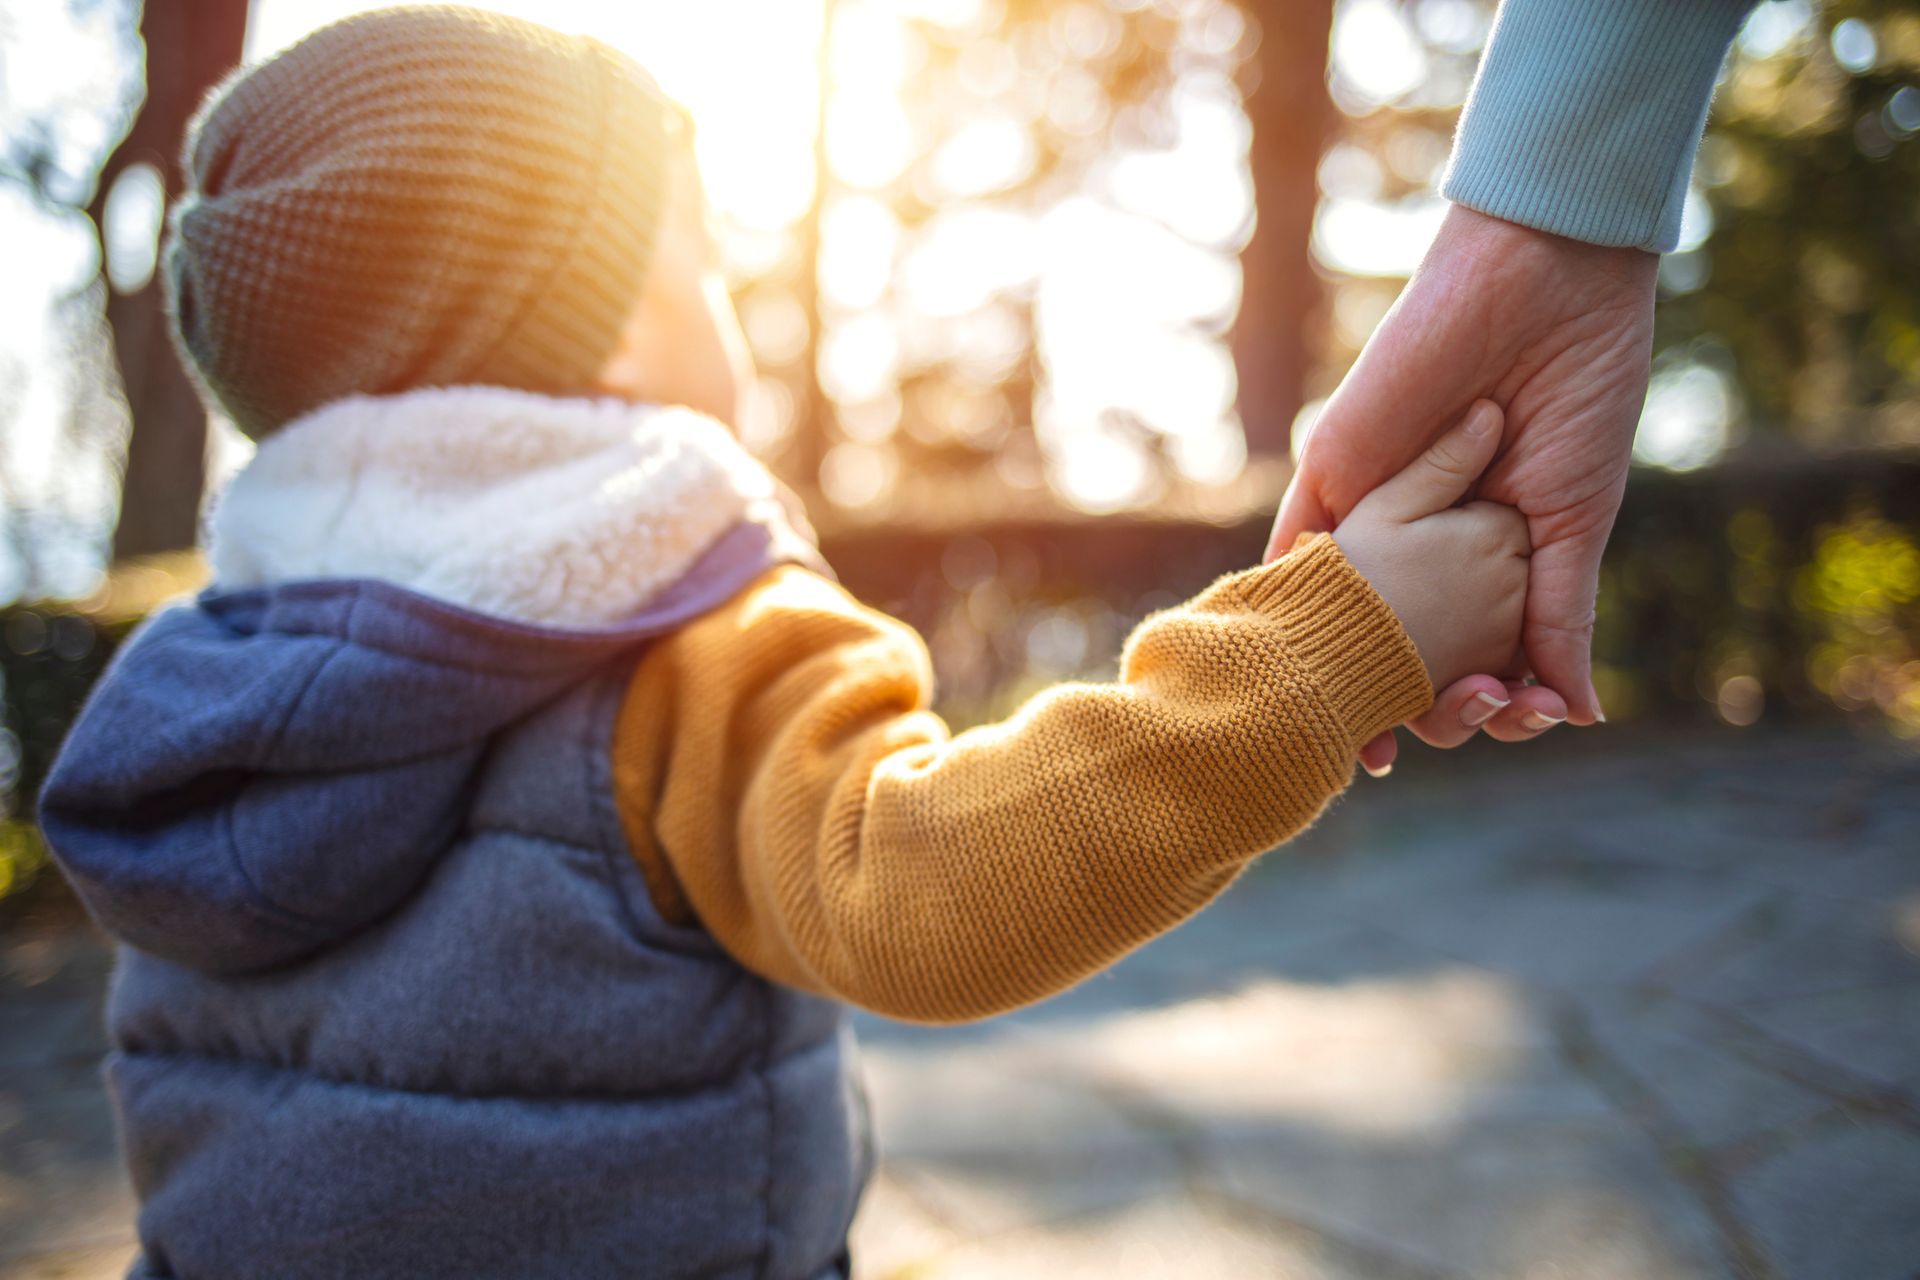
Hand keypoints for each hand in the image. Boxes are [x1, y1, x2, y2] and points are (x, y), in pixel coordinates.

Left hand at [1271, 205, 1656, 766]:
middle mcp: (1422, 544)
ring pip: (1349, 619)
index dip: (1491, 699)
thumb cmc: (1577, 393)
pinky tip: (1307, 664)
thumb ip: (1560, 616)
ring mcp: (1373, 513)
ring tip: (1380, 738)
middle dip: (1427, 705)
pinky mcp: (1333, 473)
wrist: (1541, 288)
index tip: (1519, 718)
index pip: (1476, 652)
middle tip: (1466, 718)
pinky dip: (1298, 608)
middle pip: (1405, 650)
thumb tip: (1578, 716)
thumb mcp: (1574, 520)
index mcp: (1485, 555)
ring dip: (1358, 681)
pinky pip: (1298, 550)